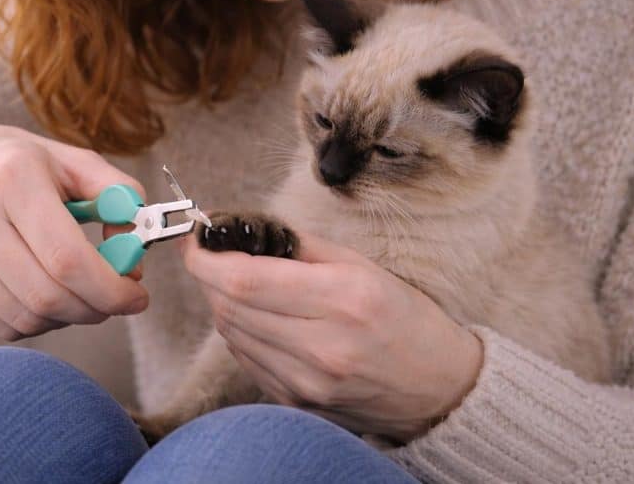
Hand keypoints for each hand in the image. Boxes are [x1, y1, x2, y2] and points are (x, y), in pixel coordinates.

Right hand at [0, 120, 149, 341]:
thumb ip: (118, 194)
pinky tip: (47, 298)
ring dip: (69, 318)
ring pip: (25, 317)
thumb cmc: (12, 162)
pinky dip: (37, 323)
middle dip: (96, 308)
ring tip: (82, 295)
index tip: (137, 297)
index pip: (67, 259)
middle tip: (115, 300)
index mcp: (12, 178)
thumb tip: (137, 248)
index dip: (111, 289)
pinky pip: (1, 325)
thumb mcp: (70, 159)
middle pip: (47, 295)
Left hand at [182, 229, 483, 442]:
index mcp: (342, 300)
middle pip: (229, 307)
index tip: (196, 241)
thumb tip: (245, 230)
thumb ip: (299, 246)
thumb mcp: (362, 266)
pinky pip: (246, 358)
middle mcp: (321, 346)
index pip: (243, 280)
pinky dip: (241, 332)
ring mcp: (306, 382)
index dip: (206, 259)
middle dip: (210, 277)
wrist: (438, 387)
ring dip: (224, 304)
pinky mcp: (296, 403)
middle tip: (215, 256)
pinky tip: (262, 318)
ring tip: (244, 285)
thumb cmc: (404, 318)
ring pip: (231, 334)